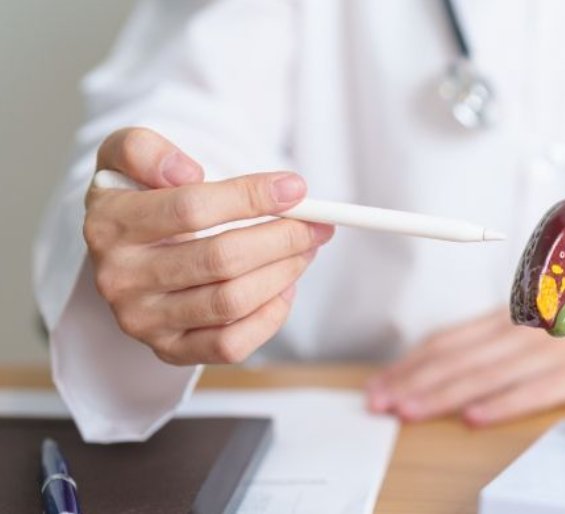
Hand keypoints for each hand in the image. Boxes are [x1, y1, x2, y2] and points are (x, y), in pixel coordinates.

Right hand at [84, 127, 333, 364]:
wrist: (122, 252)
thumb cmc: (139, 196)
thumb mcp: (126, 156)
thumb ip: (144, 150)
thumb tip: (188, 172)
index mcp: (110, 223)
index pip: (192, 208)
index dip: (251, 197)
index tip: (295, 188)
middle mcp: (121, 278)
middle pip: (221, 259)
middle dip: (282, 238)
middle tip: (316, 224)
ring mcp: (144, 320)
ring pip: (232, 301)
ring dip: (284, 272)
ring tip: (306, 249)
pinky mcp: (168, 350)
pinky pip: (231, 344)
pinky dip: (270, 315)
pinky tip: (285, 286)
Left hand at [366, 307, 564, 425]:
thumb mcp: (540, 332)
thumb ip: (496, 347)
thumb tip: (438, 373)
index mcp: (516, 314)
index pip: (453, 338)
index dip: (414, 362)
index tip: (382, 384)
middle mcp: (533, 324)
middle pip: (463, 355)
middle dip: (417, 380)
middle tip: (382, 402)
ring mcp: (559, 345)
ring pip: (491, 370)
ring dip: (446, 392)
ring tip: (410, 410)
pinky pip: (538, 386)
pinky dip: (505, 402)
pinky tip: (473, 417)